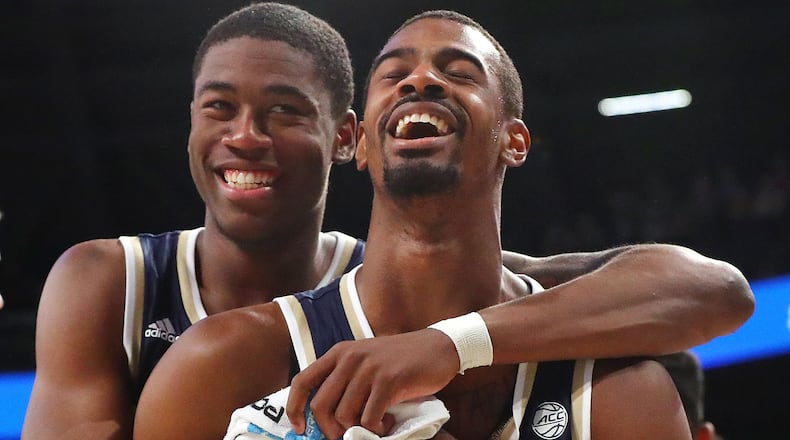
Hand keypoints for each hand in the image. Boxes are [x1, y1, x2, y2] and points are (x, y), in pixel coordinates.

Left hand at [286, 328, 458, 438]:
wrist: (437, 347)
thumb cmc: (399, 360)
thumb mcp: (365, 361)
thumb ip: (345, 380)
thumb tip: (323, 417)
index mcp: (339, 352)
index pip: (302, 380)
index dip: (294, 407)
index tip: (299, 426)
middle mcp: (349, 358)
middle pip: (320, 406)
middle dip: (330, 430)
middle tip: (346, 434)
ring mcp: (369, 368)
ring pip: (345, 416)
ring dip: (358, 430)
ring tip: (376, 425)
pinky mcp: (389, 380)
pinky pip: (370, 418)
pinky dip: (377, 429)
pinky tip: (387, 423)